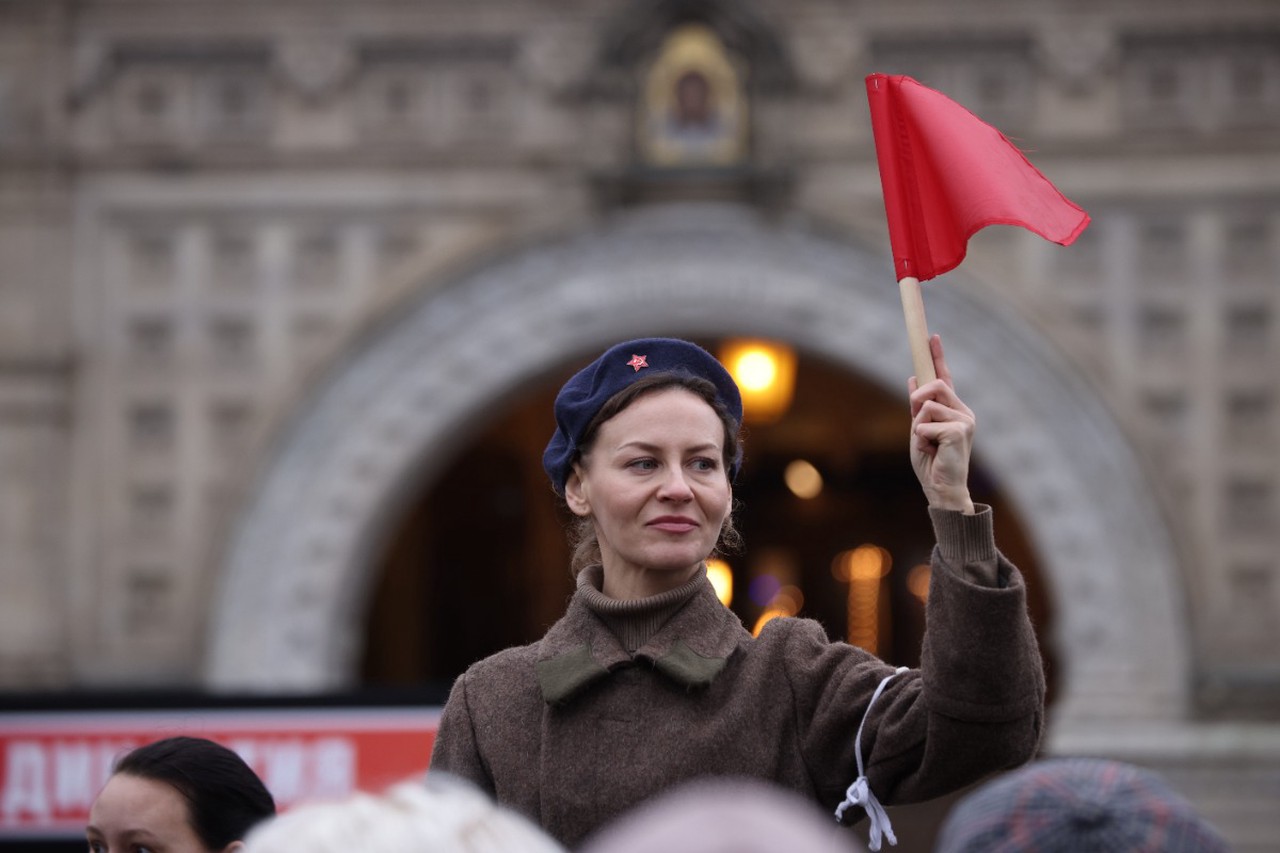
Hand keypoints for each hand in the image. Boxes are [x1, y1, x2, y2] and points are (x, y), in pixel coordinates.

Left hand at [907, 335, 975, 513]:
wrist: (942, 489)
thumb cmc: (932, 463)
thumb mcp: (919, 430)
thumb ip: (918, 407)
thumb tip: (914, 377)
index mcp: (954, 410)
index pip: (945, 377)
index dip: (938, 356)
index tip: (932, 336)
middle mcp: (964, 412)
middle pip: (934, 386)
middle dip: (917, 400)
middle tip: (919, 428)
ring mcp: (965, 421)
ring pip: (926, 405)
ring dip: (918, 427)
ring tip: (928, 445)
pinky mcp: (959, 431)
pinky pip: (925, 423)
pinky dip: (921, 438)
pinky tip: (933, 451)